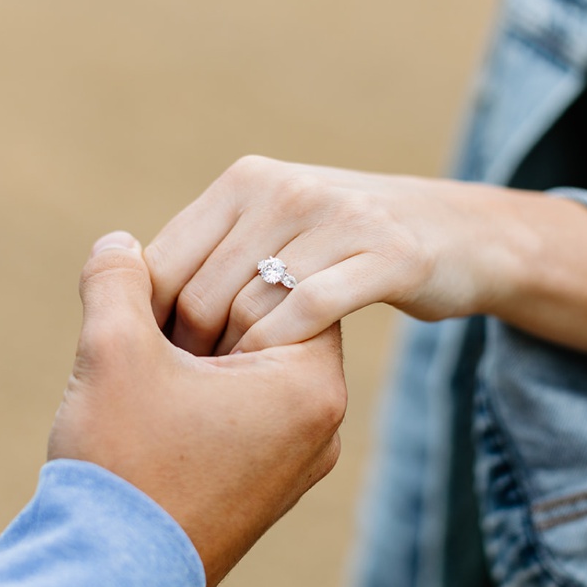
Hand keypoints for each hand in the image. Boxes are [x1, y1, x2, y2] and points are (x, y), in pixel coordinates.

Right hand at [47, 232, 344, 586]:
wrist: (102, 584)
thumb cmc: (122, 462)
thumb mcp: (113, 345)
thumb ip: (120, 275)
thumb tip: (120, 240)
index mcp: (310, 385)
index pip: (279, 281)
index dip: (211, 272)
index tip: (163, 297)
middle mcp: (320, 426)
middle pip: (263, 321)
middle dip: (198, 313)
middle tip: (147, 328)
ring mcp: (293, 464)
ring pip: (245, 366)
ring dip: (191, 352)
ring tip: (140, 366)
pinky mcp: (261, 490)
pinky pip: (237, 411)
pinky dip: (192, 393)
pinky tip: (144, 404)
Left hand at [146, 156, 586, 371]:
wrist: (457, 231)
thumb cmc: (344, 245)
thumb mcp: (275, 227)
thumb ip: (213, 254)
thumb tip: (129, 303)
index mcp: (244, 182)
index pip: (163, 260)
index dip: (144, 326)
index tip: (147, 377)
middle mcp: (282, 188)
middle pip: (200, 292)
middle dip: (187, 358)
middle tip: (186, 403)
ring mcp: (335, 217)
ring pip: (249, 307)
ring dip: (232, 366)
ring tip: (226, 401)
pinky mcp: (385, 253)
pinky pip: (309, 312)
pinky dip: (280, 355)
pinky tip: (275, 384)